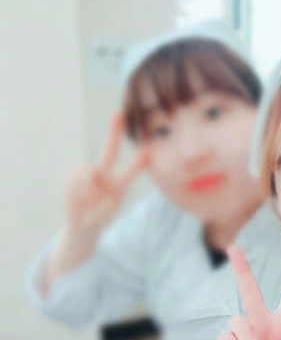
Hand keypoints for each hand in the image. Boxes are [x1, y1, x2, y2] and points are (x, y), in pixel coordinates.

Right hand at [65, 112, 151, 233]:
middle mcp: (104, 175)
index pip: (129, 172)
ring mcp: (88, 174)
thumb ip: (100, 202)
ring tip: (86, 201)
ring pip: (86, 170)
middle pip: (109, 151)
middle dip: (113, 132)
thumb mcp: (102, 217)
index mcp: (118, 185)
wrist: (82, 226)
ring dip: (85, 187)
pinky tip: (76, 199)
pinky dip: (74, 191)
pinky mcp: (72, 176)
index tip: (148, 151)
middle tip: (117, 114)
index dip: (137, 162)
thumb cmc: (97, 220)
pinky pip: (73, 179)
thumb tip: (90, 183)